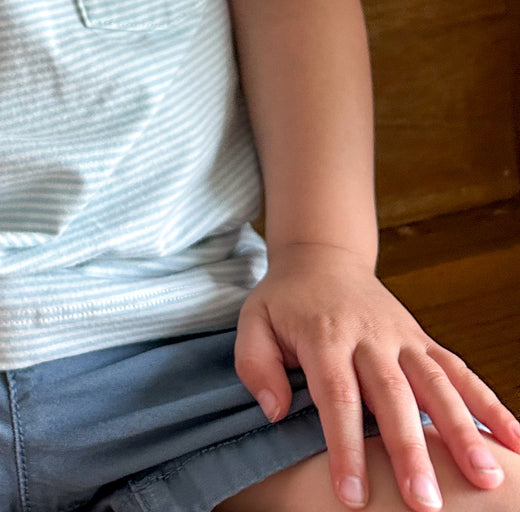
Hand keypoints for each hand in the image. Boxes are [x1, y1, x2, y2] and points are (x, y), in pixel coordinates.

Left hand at [235, 242, 519, 510]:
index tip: (353, 497)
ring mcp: (402, 337)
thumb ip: (255, 364)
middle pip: (393, 396)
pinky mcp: (423, 340)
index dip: (346, 446)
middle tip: (425, 503)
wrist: (321, 258)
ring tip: (484, 477)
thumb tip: (275, 412)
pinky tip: (515, 440)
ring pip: (436, 383)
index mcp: (324, 334)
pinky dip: (489, 403)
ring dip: (462, 431)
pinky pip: (459, 370)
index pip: (338, 395)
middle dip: (410, 451)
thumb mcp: (252, 321)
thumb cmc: (285, 302)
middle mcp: (369, 336)